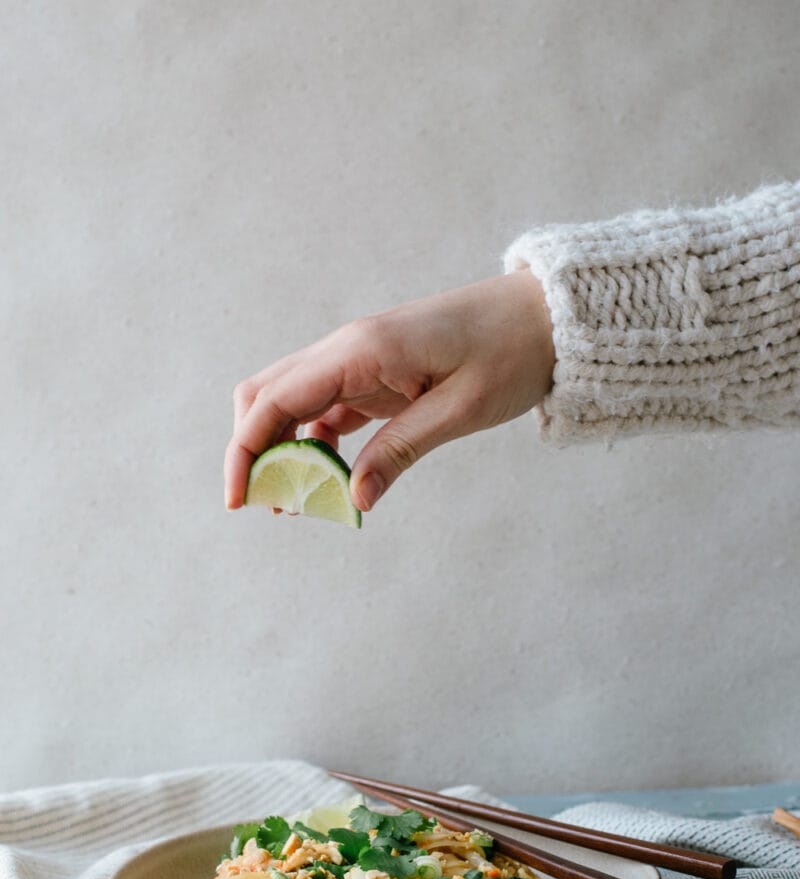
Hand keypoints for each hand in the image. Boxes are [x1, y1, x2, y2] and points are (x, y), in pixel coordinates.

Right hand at [225, 271, 553, 511]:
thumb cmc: (510, 353)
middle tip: (267, 508)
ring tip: (296, 506)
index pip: (274, 400)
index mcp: (361, 349)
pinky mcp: (375, 374)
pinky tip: (329, 482)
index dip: (245, 451)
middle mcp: (347, 349)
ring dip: (283, 452)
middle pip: (266, 397)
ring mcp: (358, 360)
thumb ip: (400, 451)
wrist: (546, 317)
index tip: (237, 501)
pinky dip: (315, 446)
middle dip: (253, 452)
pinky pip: (326, 411)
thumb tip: (353, 500)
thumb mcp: (460, 410)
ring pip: (291, 404)